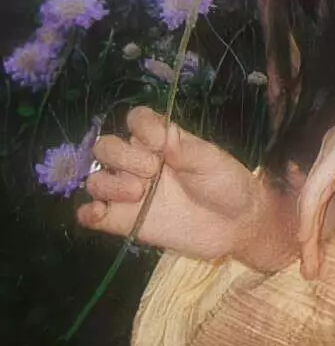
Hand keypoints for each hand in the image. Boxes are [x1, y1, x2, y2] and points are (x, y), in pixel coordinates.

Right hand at [76, 106, 300, 270]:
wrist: (235, 226)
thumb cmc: (226, 184)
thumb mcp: (213, 161)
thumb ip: (187, 150)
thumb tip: (163, 136)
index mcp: (161, 140)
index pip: (136, 120)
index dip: (141, 128)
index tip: (160, 144)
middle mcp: (140, 162)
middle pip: (108, 146)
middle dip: (123, 157)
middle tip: (151, 173)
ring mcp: (129, 193)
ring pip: (97, 178)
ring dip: (108, 184)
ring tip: (137, 194)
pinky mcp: (124, 221)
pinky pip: (92, 214)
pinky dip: (88, 212)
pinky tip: (98, 213)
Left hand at [297, 63, 334, 279]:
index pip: (323, 192)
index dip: (319, 223)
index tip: (320, 254)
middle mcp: (332, 146)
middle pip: (312, 198)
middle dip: (310, 236)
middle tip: (311, 269)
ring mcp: (332, 149)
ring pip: (310, 200)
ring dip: (308, 236)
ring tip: (310, 267)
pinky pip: (316, 194)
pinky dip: (309, 221)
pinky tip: (307, 243)